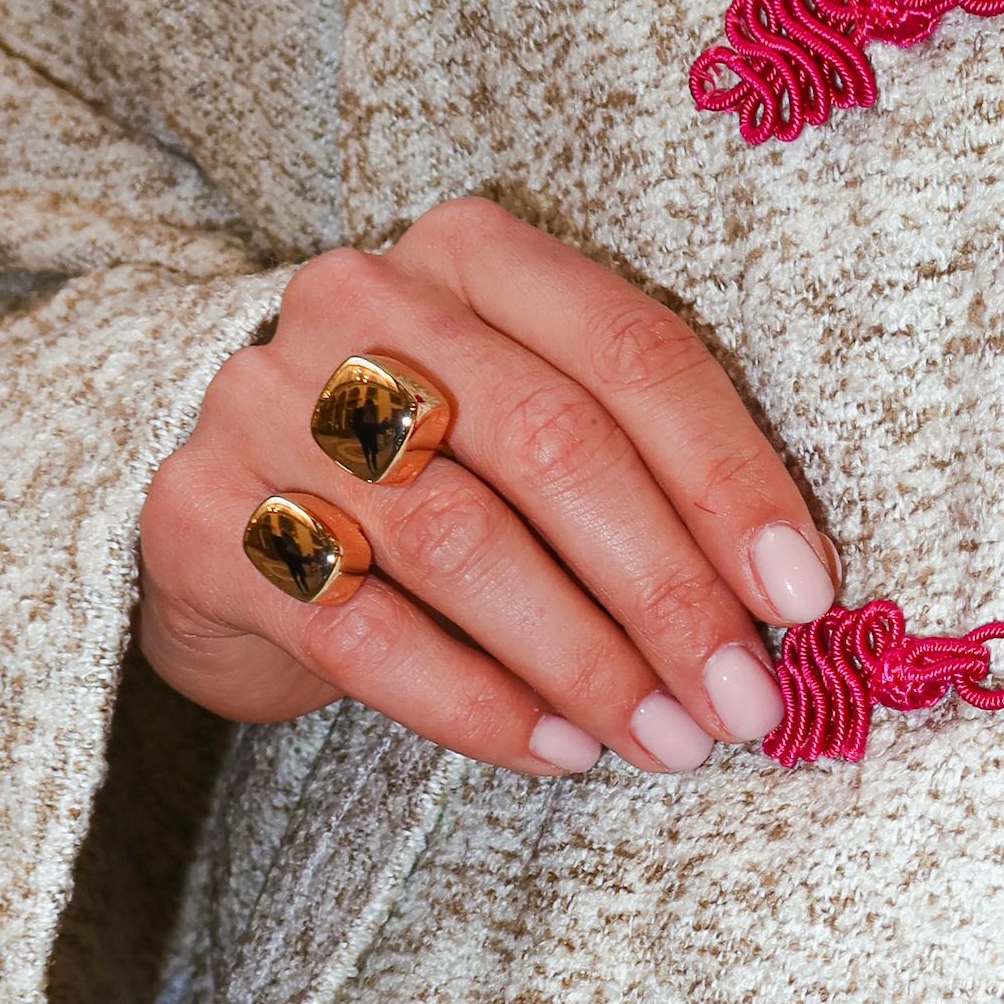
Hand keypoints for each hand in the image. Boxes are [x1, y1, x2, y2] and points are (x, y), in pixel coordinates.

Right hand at [138, 197, 836, 772]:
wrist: (220, 514)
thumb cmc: (421, 473)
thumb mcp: (525, 424)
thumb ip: (635, 466)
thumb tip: (782, 599)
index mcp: (470, 253)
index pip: (632, 354)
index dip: (730, 478)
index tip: (803, 596)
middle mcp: (360, 304)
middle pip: (554, 445)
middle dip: (668, 590)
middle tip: (742, 700)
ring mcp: (263, 406)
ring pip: (461, 542)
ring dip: (586, 662)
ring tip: (665, 741)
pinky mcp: (200, 520)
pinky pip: (361, 630)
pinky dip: (476, 701)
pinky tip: (555, 751)